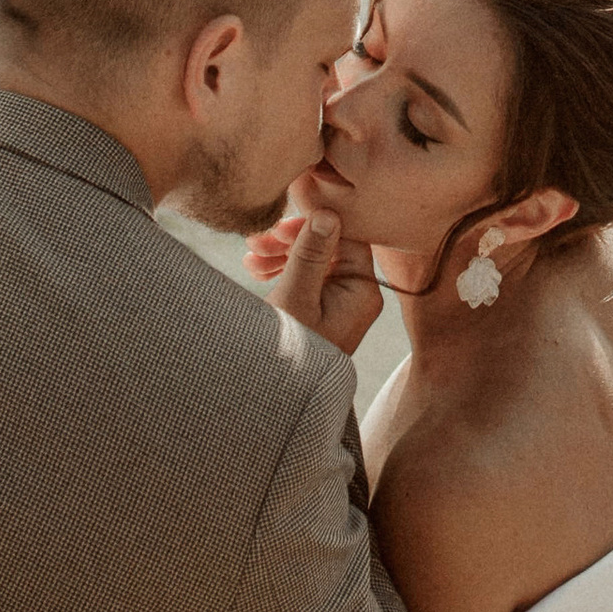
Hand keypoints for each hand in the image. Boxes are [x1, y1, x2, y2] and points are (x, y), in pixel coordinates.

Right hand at [246, 207, 384, 358]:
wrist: (273, 398)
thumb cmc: (287, 351)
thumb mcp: (296, 298)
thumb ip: (311, 254)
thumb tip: (329, 213)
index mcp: (363, 292)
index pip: (347, 237)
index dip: (313, 225)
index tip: (278, 228)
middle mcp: (359, 296)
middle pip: (330, 246)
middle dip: (291, 241)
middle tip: (255, 241)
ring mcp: (342, 303)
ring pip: (314, 259)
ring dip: (281, 253)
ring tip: (249, 258)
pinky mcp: (323, 310)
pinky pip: (307, 277)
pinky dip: (282, 270)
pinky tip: (253, 269)